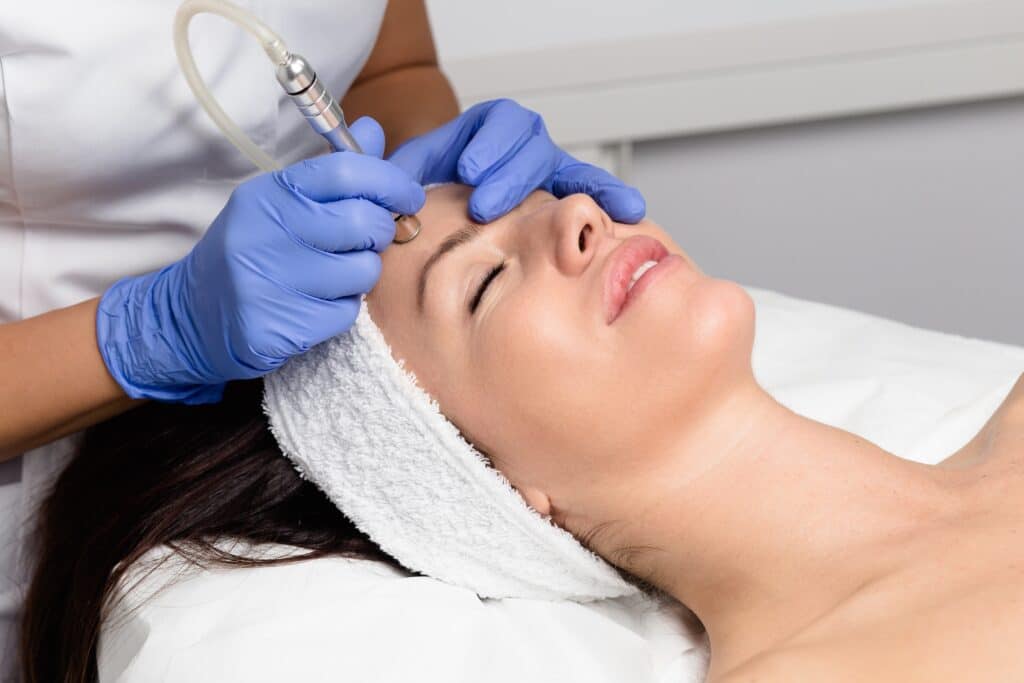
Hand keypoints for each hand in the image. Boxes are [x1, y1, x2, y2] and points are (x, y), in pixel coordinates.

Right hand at [96, 118, 423, 403]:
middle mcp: (267, 231)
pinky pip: (346, 313)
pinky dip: (342, 310)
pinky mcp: (278, 325)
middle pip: (363, 223)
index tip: (408, 196)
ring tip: (334, 275)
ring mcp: (269, 280)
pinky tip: (315, 304)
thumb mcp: (280, 202)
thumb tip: (373, 130)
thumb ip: (332, 171)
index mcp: (271, 193)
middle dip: (380, 233)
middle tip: (368, 241)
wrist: (193, 314)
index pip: (346, 172)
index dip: (390, 182)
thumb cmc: (253, 250)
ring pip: (362, 272)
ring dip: (361, 275)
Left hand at [389, 98, 645, 223]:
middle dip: (510, 176)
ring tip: (588, 211)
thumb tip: (385, 176)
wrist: (452, 203)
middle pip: (530, 145)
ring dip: (578, 189)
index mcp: (488, 127)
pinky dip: (611, 198)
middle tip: (486, 206)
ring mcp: (550, 168)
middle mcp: (524, 142)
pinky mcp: (567, 194)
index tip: (469, 171)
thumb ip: (395, 168)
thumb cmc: (433, 186)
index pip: (497, 121)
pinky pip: (593, 190)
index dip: (487, 144)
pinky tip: (631, 212)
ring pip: (567, 169)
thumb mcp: (410, 170)